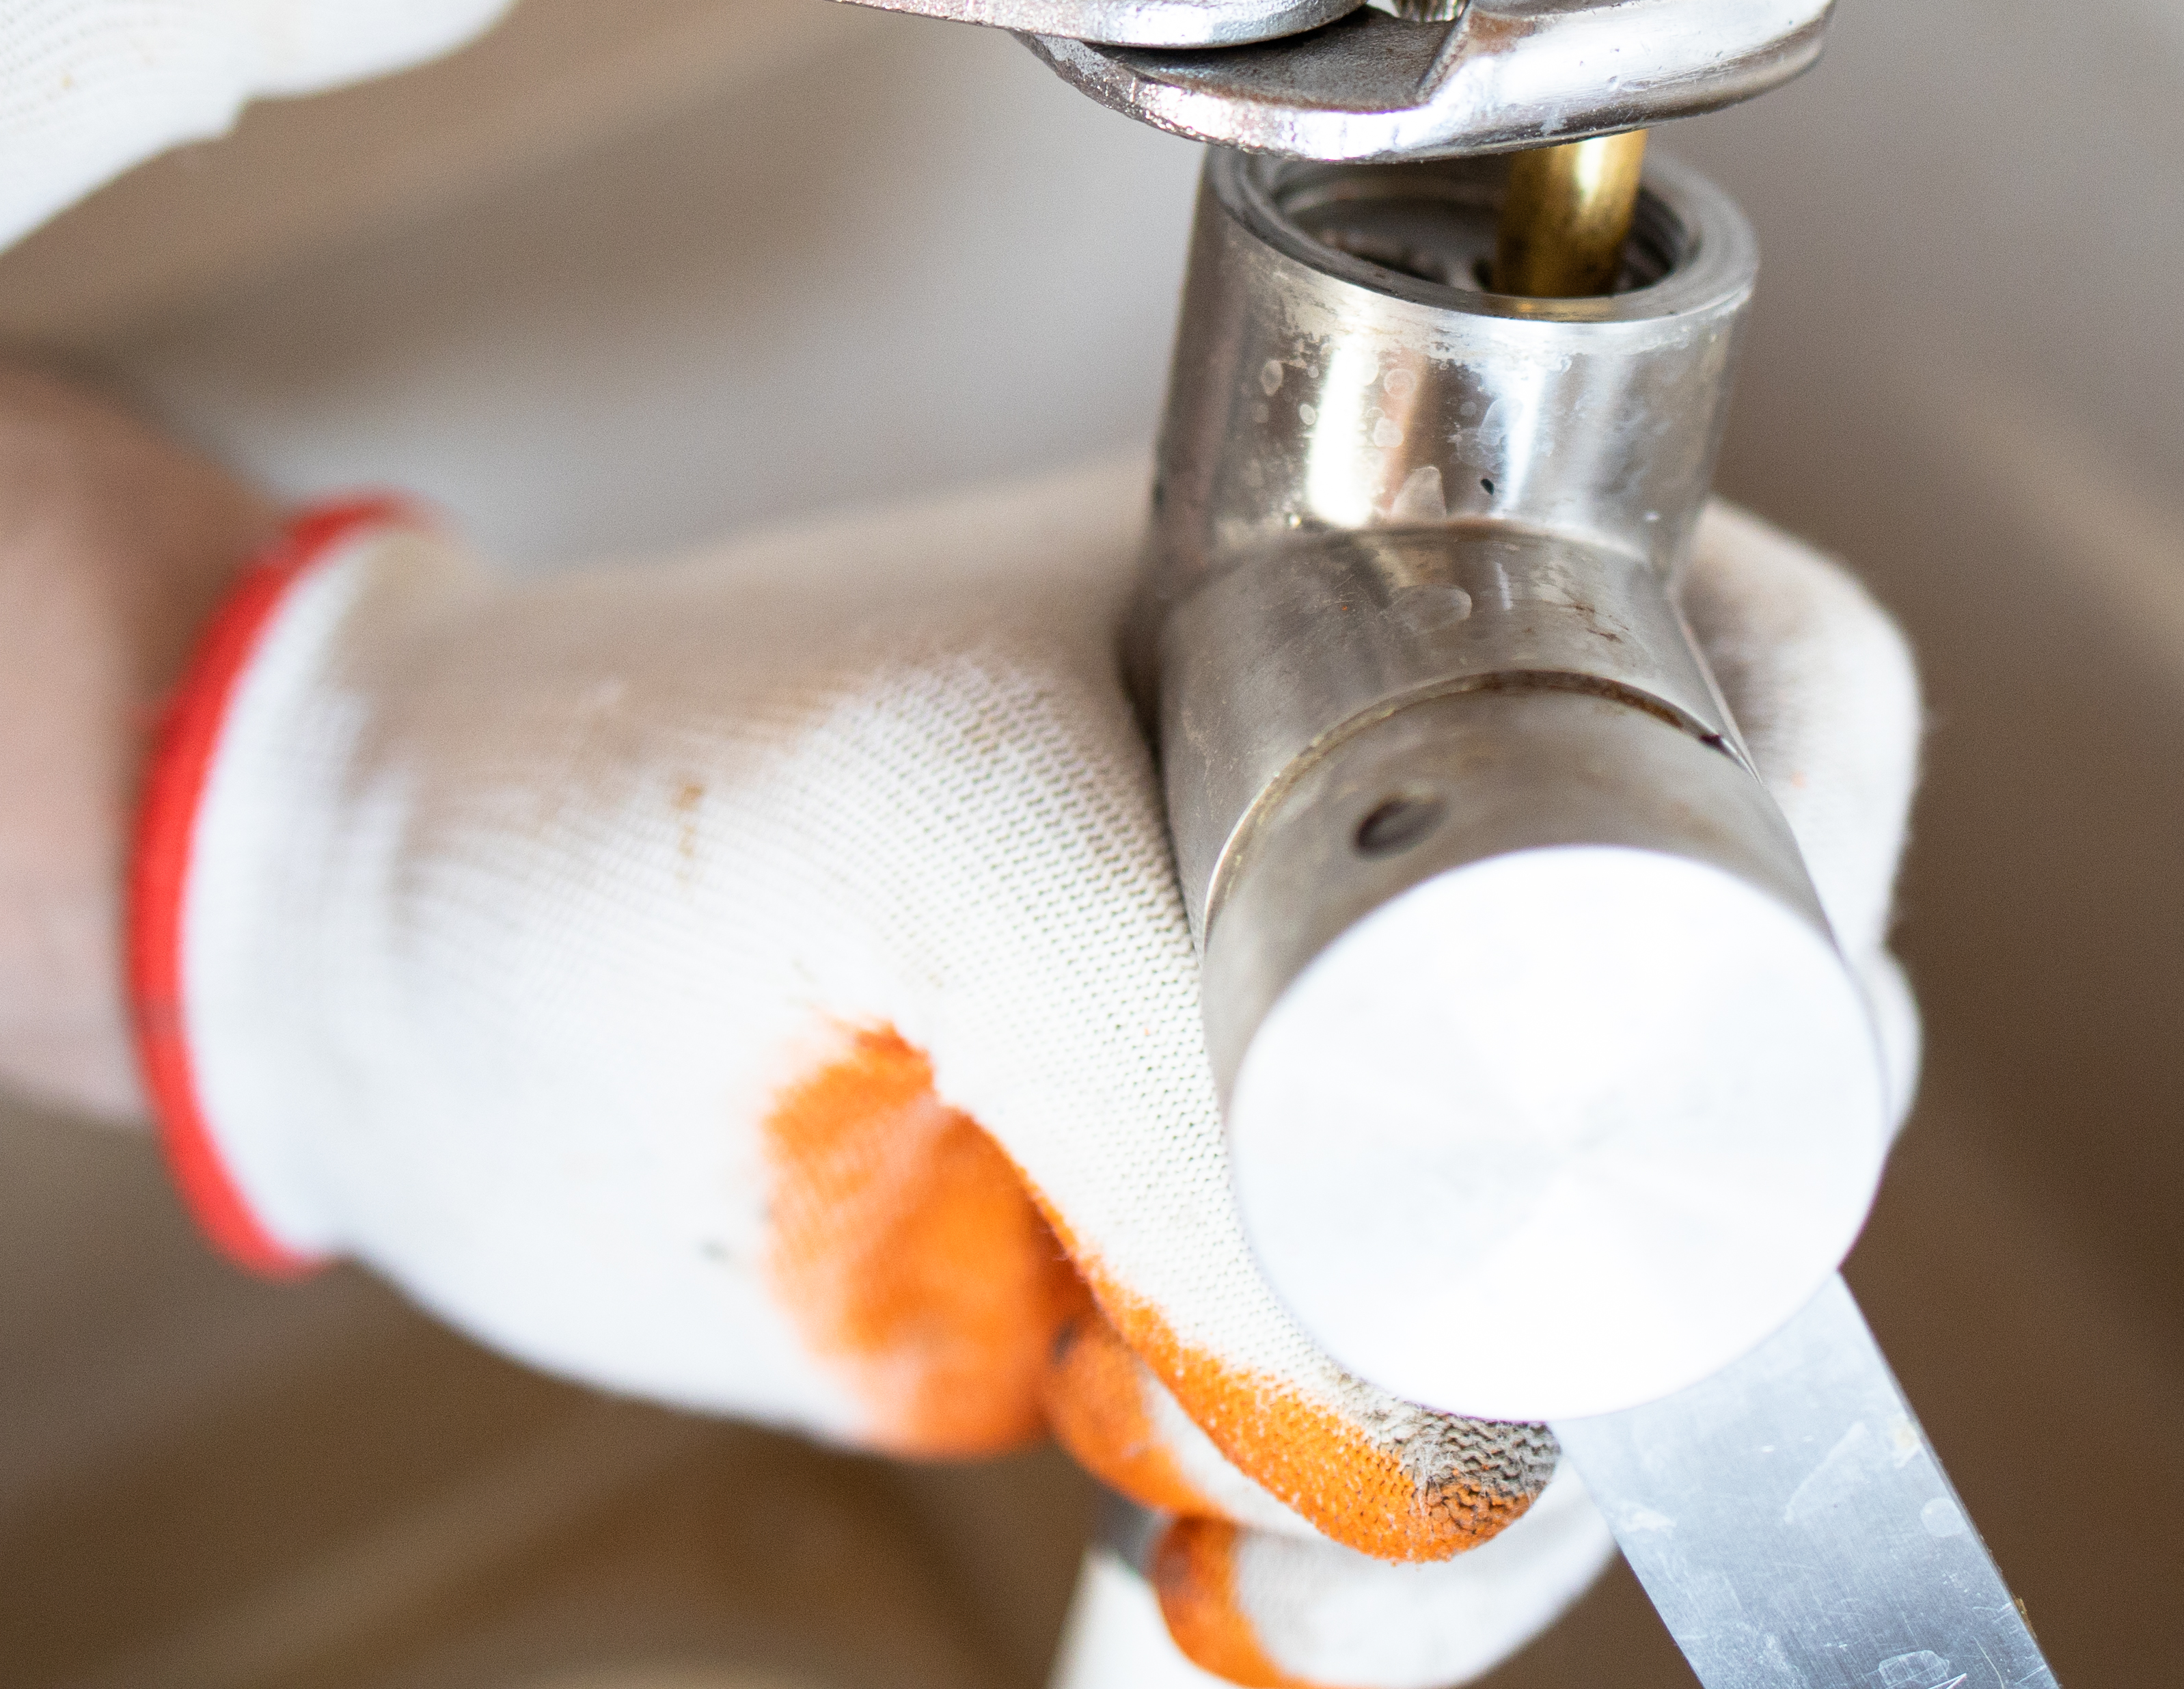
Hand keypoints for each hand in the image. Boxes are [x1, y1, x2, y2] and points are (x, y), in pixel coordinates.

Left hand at [143, 466, 1923, 1686]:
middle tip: (1418, 1494)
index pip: (1784, 729)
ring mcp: (1336, 1065)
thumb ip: (1172, 1060)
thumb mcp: (905, 826)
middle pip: (1732, 1088)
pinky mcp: (1232, 1264)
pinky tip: (1207, 1583)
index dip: (1789, 962)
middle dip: (1622, 1331)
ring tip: (1246, 1571)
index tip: (1680, 1195)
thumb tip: (1444, 1412)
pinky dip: (1358, 1563)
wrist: (394, 968)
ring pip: (1593, 1310)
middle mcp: (1420, 824)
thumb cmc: (608, 793)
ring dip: (1471, 1499)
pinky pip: (1413, 1439)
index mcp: (1408, 601)